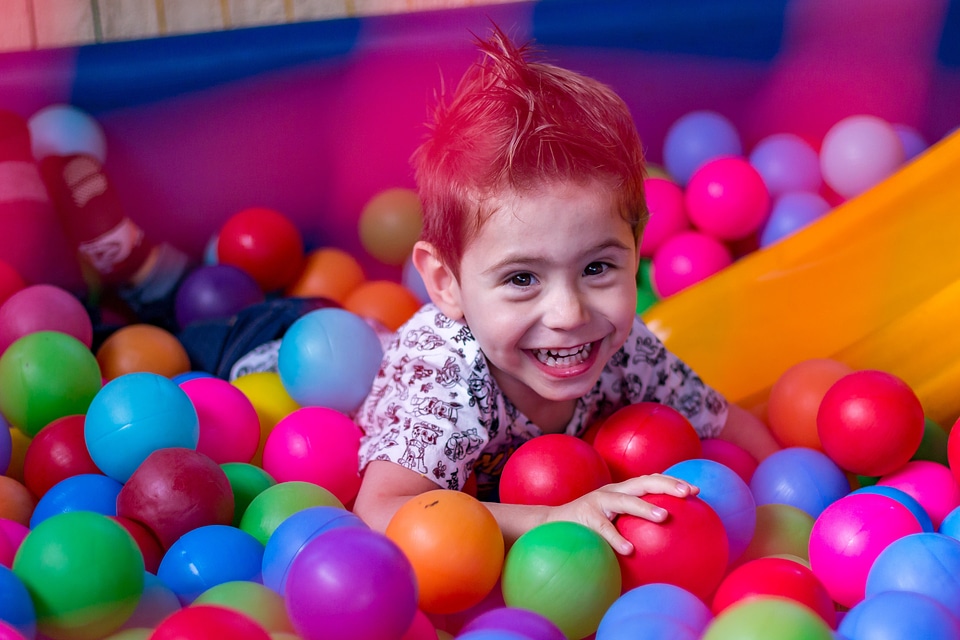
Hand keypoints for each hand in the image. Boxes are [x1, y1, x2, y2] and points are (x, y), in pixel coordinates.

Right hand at [545, 474, 698, 554]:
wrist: (550, 525)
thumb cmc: (588, 527)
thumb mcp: (613, 520)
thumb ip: (633, 524)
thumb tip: (666, 541)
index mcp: (621, 491)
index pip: (650, 480)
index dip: (672, 482)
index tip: (696, 490)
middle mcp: (612, 492)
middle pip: (643, 482)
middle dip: (667, 485)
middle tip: (688, 493)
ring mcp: (597, 502)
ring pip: (624, 500)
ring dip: (645, 507)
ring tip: (664, 516)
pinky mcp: (585, 517)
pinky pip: (604, 528)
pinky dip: (616, 538)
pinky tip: (628, 550)